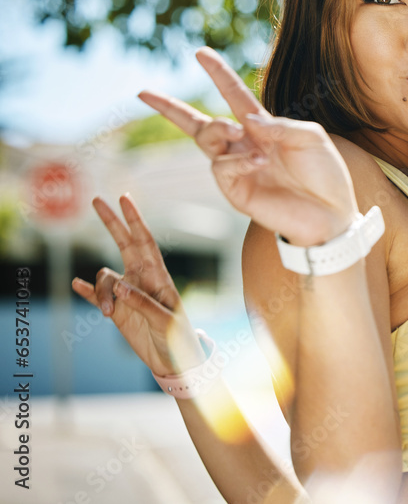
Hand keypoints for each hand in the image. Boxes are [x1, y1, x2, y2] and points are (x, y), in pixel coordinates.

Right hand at [71, 195, 205, 376]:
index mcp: (158, 276)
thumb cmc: (179, 339)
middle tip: (96, 200)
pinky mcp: (116, 310)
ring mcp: (127, 293)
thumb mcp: (166, 321)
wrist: (174, 361)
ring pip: (105, 278)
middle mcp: (141, 279)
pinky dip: (87, 291)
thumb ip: (144, 303)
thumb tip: (120, 286)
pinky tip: (76, 285)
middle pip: (123, 243)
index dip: (135, 220)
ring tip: (109, 314)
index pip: (145, 241)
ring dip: (101, 293)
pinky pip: (97, 295)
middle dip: (111, 222)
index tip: (124, 198)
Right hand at [138, 47, 356, 245]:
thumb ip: (281, 125)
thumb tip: (244, 119)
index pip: (234, 95)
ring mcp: (238, 169)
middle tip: (146, 94)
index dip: (218, 74)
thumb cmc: (325, 174)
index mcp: (263, 128)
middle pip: (199, 124)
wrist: (332, 213)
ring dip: (218, 130)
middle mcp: (245, 146)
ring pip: (207, 141)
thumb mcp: (311, 138)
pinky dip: (237, 160)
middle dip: (170, 108)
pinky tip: (258, 161)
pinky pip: (222, 168)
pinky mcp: (236, 192)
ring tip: (237, 131)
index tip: (200, 52)